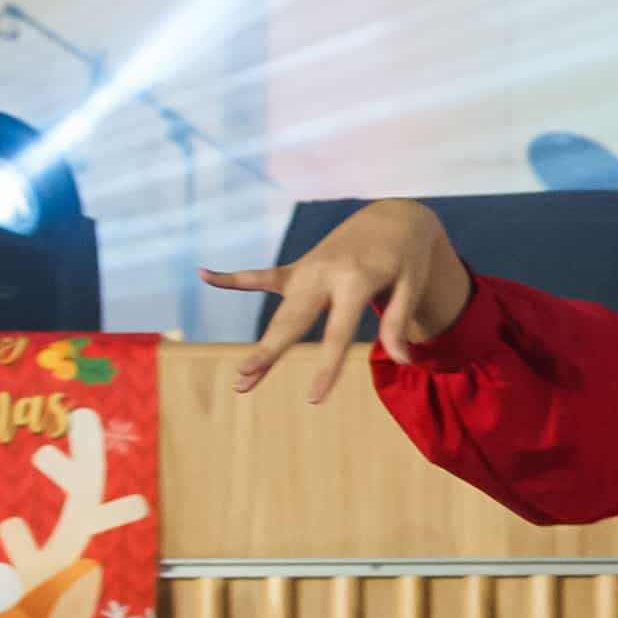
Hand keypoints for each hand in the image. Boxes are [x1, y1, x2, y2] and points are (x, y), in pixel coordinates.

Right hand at [208, 197, 474, 401]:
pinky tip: (205, 275)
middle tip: (244, 380)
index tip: (314, 399)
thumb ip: (399, 322)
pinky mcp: (298, 268)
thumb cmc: (406, 257)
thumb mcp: (412, 284)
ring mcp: (307, 270)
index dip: (326, 368)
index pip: (337, 333)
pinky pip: (263, 277)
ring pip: (278, 312)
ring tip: (241, 377)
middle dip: (268, 352)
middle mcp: (324, 274)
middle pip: (292, 322)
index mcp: (354, 280)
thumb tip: (403, 361)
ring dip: (260, 345)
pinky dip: (235, 279)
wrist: (393, 218)